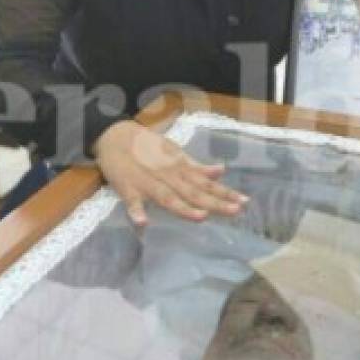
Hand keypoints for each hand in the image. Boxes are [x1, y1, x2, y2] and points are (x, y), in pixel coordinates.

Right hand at [93, 121, 247, 225]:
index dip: (225, 193)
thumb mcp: (175, 153)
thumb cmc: (148, 147)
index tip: (244, 202)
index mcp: (180, 169)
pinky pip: (132, 202)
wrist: (115, 136)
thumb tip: (221, 170)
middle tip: (235, 211)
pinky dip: (136, 212)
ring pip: (167, 197)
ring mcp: (147, 183)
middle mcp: (168, 176)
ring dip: (182, 207)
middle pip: (193, 192)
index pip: (206, 183)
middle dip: (214, 202)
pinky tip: (143, 222)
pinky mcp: (127, 188)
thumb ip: (196, 166)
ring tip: (200, 217)